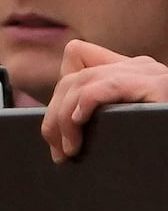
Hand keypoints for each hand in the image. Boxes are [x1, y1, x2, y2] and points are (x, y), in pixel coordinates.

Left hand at [42, 39, 167, 161]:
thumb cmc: (159, 136)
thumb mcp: (129, 124)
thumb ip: (106, 119)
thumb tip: (67, 142)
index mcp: (132, 73)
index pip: (77, 57)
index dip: (59, 92)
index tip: (57, 131)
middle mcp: (139, 67)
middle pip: (71, 78)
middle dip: (53, 119)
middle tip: (59, 153)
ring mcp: (147, 74)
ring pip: (80, 84)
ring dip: (63, 122)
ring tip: (68, 152)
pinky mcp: (155, 85)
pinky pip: (102, 87)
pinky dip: (82, 107)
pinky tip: (79, 126)